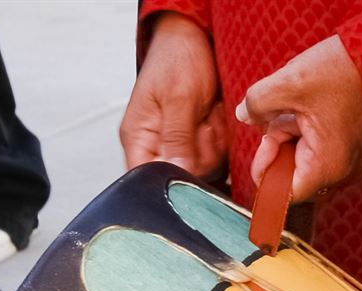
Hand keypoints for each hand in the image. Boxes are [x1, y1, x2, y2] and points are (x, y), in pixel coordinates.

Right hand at [119, 13, 225, 176]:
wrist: (194, 40)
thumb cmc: (178, 60)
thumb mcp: (179, 97)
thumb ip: (178, 137)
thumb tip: (176, 171)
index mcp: (138, 137)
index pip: (145, 177)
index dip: (170, 178)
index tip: (190, 158)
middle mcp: (156, 145)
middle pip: (183, 176)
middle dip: (201, 151)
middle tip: (202, 121)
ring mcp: (178, 145)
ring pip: (205, 168)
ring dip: (214, 141)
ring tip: (208, 112)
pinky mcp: (198, 142)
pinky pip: (218, 156)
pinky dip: (222, 138)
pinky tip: (215, 116)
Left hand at [235, 36, 361, 202]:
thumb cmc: (338, 74)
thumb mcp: (286, 85)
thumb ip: (256, 104)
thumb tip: (244, 115)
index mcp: (327, 166)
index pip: (287, 194)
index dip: (267, 173)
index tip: (265, 144)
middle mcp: (342, 173)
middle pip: (296, 179)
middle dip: (279, 153)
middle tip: (277, 121)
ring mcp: (351, 164)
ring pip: (307, 165)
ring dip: (292, 142)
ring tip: (294, 111)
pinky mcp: (354, 151)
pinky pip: (321, 155)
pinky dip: (307, 138)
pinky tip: (306, 113)